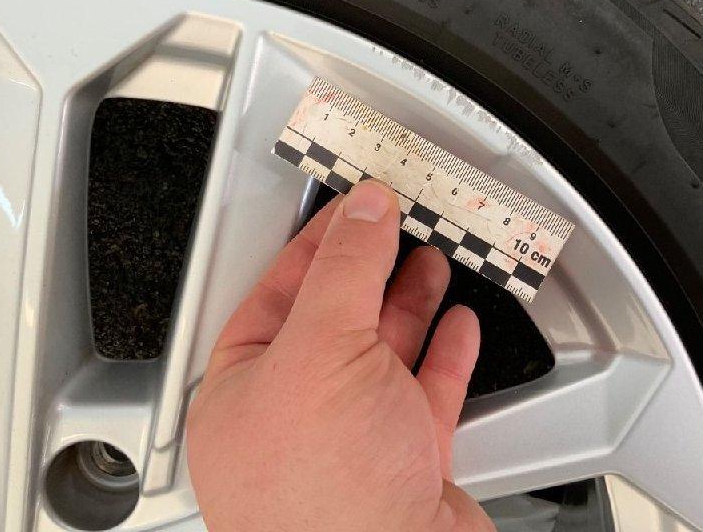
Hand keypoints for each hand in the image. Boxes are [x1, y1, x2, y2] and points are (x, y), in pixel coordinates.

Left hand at [187, 180, 493, 531]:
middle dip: (371, 265)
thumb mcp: (322, 353)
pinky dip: (445, 352)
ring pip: (384, 351)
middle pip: (337, 316)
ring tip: (431, 258)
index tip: (354, 202)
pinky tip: (457, 325)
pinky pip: (427, 391)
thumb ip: (345, 272)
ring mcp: (353, 440)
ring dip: (410, 300)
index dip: (319, 239)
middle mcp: (296, 413)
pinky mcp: (406, 462)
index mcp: (246, 386)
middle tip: (399, 220)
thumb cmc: (321, 500)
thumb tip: (363, 210)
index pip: (279, 290)